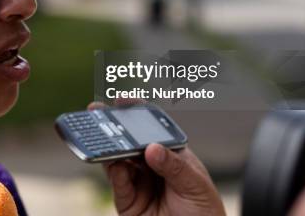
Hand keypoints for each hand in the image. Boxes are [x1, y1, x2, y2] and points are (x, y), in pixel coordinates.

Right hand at [88, 102, 224, 215]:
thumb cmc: (204, 213)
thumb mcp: (196, 185)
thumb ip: (174, 167)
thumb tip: (151, 148)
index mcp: (171, 154)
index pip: (152, 128)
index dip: (136, 112)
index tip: (122, 100)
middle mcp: (151, 165)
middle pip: (130, 141)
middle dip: (114, 126)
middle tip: (99, 113)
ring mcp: (137, 182)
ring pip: (117, 158)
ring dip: (109, 147)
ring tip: (104, 136)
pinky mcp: (126, 201)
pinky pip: (116, 181)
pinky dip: (112, 170)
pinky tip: (115, 163)